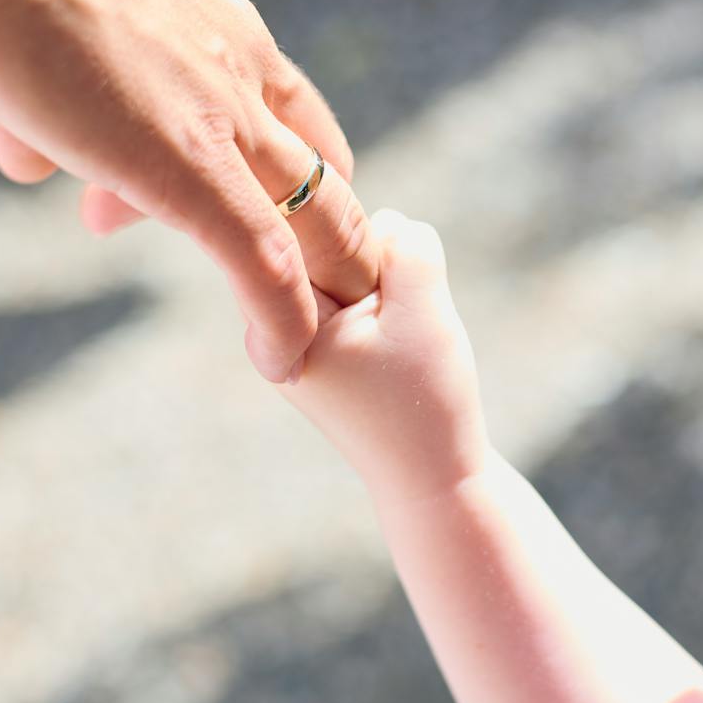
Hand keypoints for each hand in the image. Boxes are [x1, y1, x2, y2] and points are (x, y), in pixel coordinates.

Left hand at [265, 210, 490, 499]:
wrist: (432, 479)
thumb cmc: (423, 401)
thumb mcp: (424, 310)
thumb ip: (406, 245)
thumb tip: (385, 223)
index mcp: (275, 319)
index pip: (309, 227)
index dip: (367, 244)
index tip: (390, 307)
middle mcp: (270, 324)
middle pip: (330, 241)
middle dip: (379, 266)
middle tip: (399, 333)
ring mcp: (296, 334)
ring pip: (353, 266)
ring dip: (390, 287)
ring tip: (403, 344)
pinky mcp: (326, 343)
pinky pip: (362, 294)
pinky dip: (391, 307)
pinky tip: (402, 349)